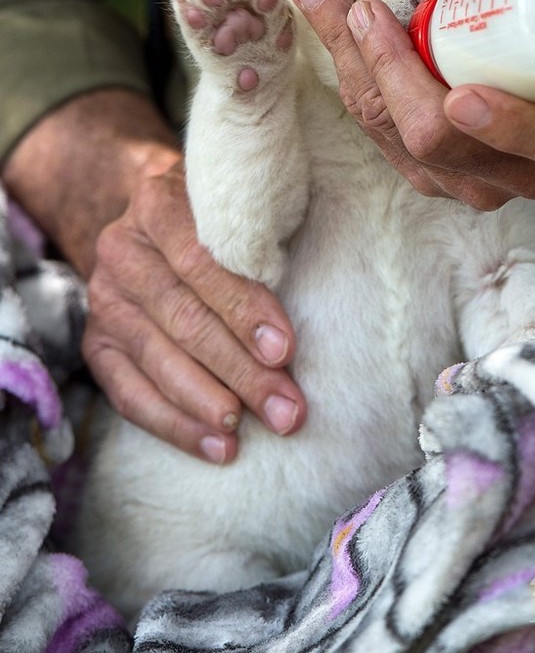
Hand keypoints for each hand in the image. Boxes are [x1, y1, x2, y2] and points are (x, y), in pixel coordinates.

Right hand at [83, 158, 305, 462]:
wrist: (160, 224)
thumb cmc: (225, 222)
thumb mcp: (244, 212)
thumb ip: (263, 242)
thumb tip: (319, 305)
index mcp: (158, 203)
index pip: (200, 260)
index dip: (243, 307)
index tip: (285, 349)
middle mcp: (122, 249)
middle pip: (183, 317)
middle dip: (240, 369)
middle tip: (287, 409)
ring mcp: (105, 299)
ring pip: (157, 359)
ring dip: (211, 403)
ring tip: (256, 430)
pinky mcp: (98, 344)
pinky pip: (131, 395)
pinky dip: (177, 426)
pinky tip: (219, 449)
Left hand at [289, 0, 534, 209]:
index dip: (503, 124)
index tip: (464, 95)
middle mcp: (510, 175)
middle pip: (433, 139)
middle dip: (390, 72)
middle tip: (364, 9)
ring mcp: (457, 181)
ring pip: (386, 128)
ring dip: (349, 56)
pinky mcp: (419, 171)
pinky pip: (369, 123)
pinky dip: (345, 64)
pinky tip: (325, 13)